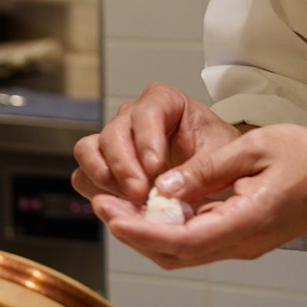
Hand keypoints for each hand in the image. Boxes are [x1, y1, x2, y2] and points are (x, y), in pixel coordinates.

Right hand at [72, 84, 242, 206]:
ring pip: (89, 149)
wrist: (214, 174)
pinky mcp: (103, 166)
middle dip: (124, 165)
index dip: (147, 138)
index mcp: (165, 102)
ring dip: (104, 177)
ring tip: (129, 200)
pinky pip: (83, 175)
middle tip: (140, 193)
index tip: (155, 167)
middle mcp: (134, 117)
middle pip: (113, 132)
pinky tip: (120, 205)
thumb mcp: (222, 158)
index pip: (147, 111)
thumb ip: (199, 169)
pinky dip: (96, 191)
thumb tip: (166, 188)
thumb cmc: (220, 156)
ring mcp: (114, 141)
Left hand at [90, 123, 306, 269]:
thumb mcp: (258, 147)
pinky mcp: (240, 238)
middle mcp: (240, 242)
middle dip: (132, 233)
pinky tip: (149, 206)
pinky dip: (165, 229)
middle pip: (174, 254)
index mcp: (247, 221)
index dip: (139, 230)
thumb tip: (166, 184)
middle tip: (100, 203)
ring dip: (145, 234)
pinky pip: (195, 242)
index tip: (109, 212)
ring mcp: (240, 244)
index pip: (182, 239)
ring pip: (181, 253)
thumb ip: (211, 168)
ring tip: (116, 205)